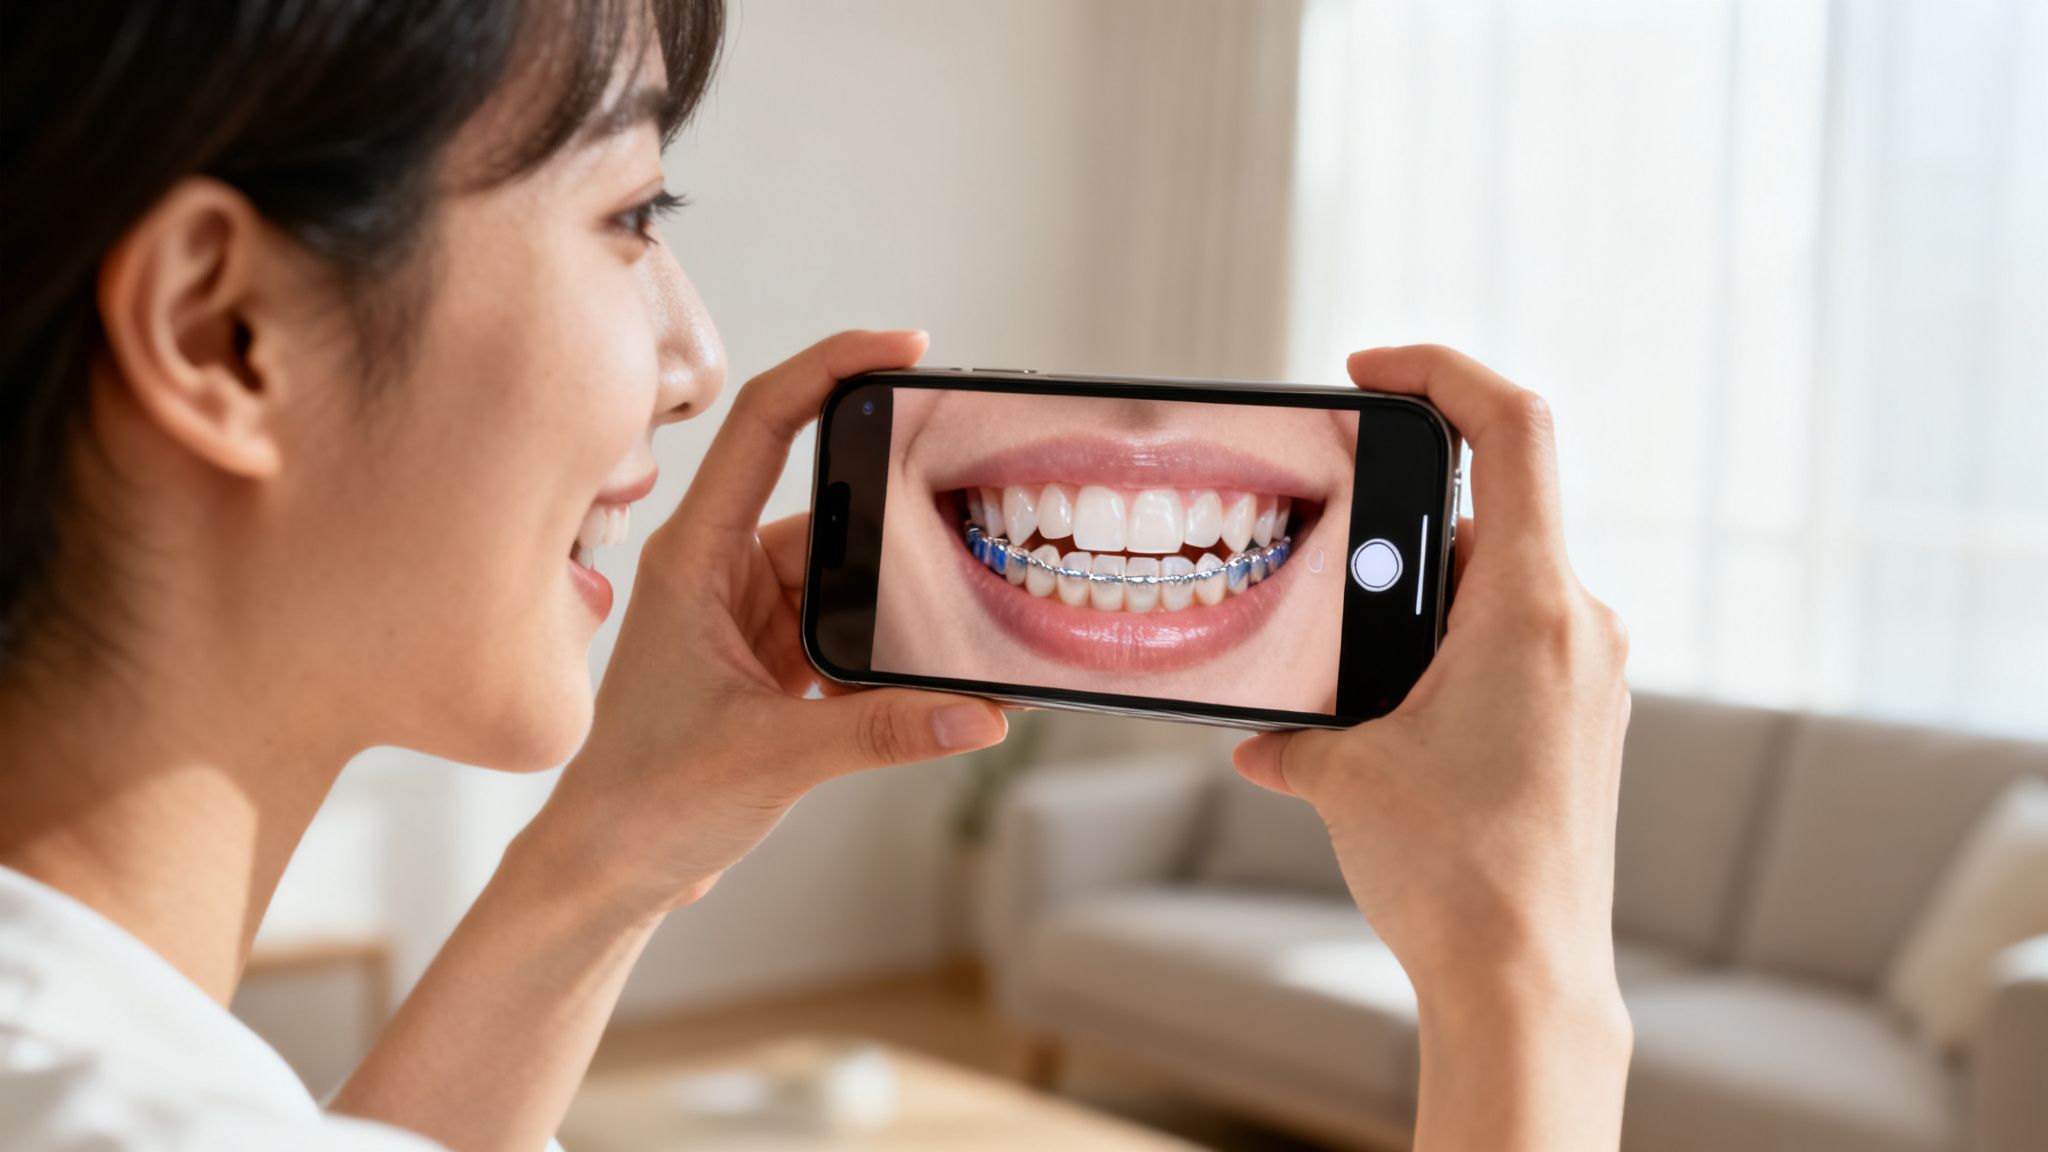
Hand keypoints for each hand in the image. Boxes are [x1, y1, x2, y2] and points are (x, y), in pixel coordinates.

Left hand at [526, 330, 1008, 913]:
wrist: (611, 870)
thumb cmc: (644, 801)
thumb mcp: (771, 759)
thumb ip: (881, 731)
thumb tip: (978, 713)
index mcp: (695, 556)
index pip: (766, 423)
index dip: (834, 366)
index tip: (906, 347)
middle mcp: (722, 569)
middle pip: (834, 506)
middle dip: (902, 517)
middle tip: (974, 514)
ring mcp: (751, 613)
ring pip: (853, 573)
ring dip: (904, 597)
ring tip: (966, 609)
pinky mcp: (775, 659)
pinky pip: (852, 626)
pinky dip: (894, 644)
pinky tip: (939, 667)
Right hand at [1233, 346, 1631, 1149]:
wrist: (1527, 981)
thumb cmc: (1454, 872)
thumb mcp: (1342, 775)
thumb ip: (1296, 729)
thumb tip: (1262, 736)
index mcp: (1531, 604)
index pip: (1515, 428)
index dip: (1442, 371)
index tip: (1370, 373)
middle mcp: (1580, 624)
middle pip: (1488, 511)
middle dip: (1396, 531)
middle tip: (1324, 573)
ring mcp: (1592, 674)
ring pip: (1497, 582)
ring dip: (1419, 604)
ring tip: (1350, 675)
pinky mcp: (1585, 721)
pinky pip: (1515, 641)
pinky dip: (1448, 651)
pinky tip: (1391, 721)